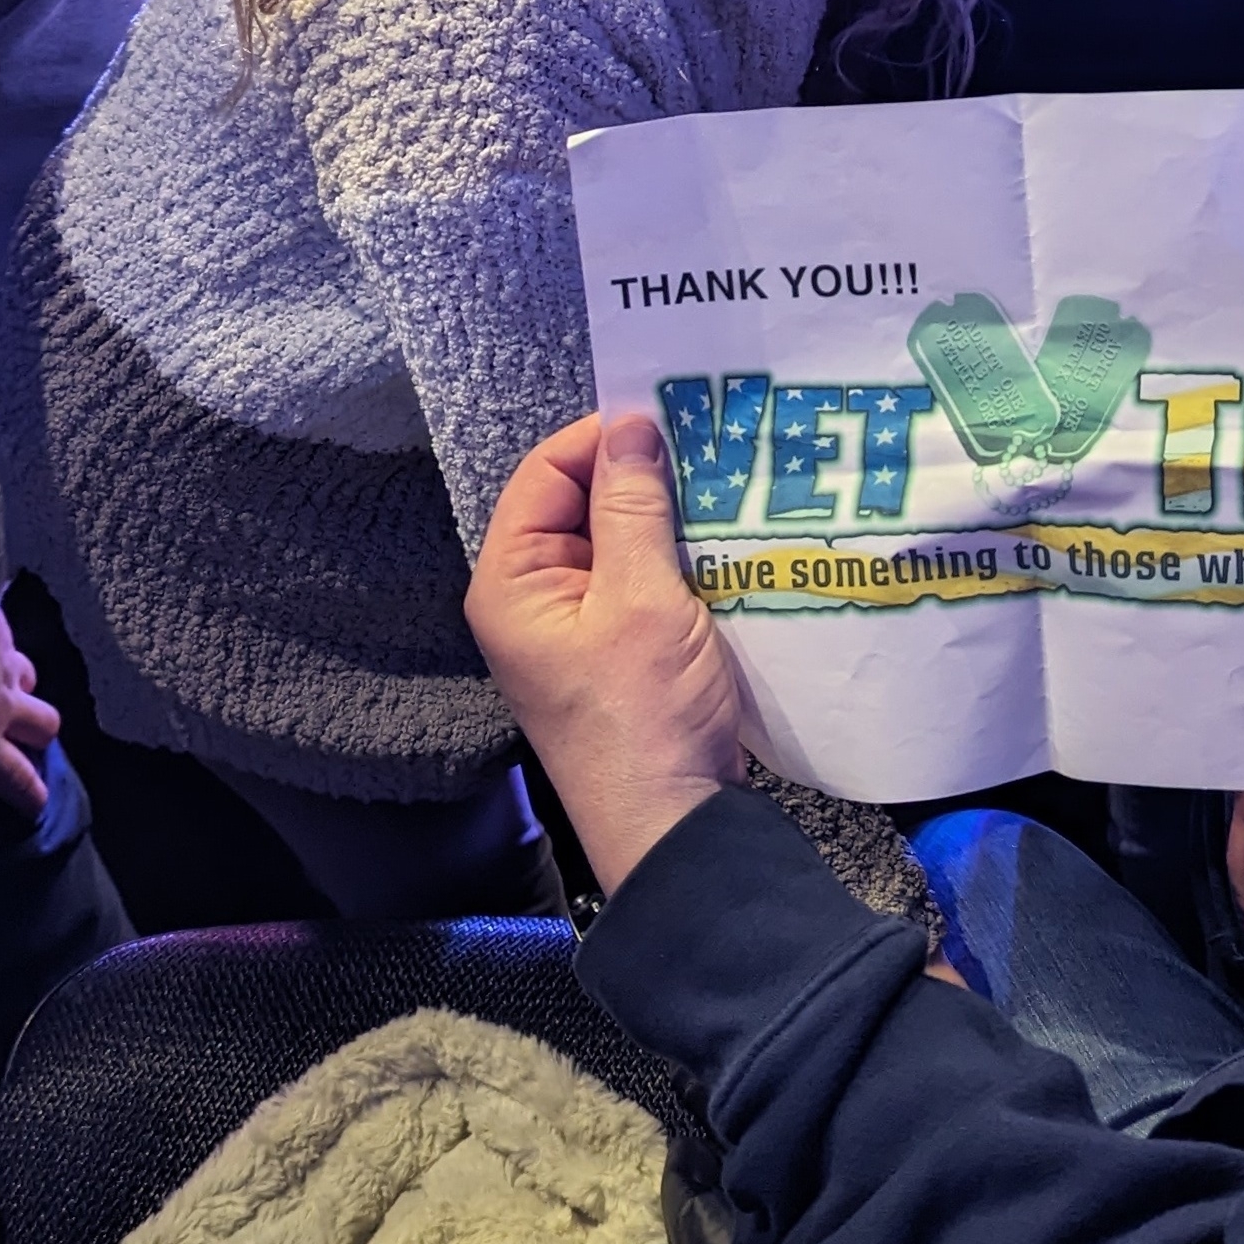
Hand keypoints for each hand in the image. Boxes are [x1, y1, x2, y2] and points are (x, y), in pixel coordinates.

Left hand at [0, 608, 58, 833]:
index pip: (13, 778)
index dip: (29, 798)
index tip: (39, 808)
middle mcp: (2, 706)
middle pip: (43, 729)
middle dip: (39, 742)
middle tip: (25, 745)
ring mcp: (7, 662)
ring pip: (33, 684)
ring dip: (25, 694)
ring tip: (6, 694)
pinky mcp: (1, 626)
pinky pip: (13, 648)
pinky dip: (6, 656)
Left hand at [469, 413, 746, 894]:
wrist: (676, 826)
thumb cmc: (644, 717)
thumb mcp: (641, 601)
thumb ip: (634, 509)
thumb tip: (630, 426)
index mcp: (512, 585)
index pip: (544, 476)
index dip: (600, 439)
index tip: (669, 417)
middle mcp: (536, 601)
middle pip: (584, 506)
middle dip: (643, 475)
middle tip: (710, 442)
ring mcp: (582, 628)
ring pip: (624, 542)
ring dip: (671, 517)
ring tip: (730, 481)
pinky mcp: (625, 651)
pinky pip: (648, 581)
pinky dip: (684, 558)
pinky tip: (731, 537)